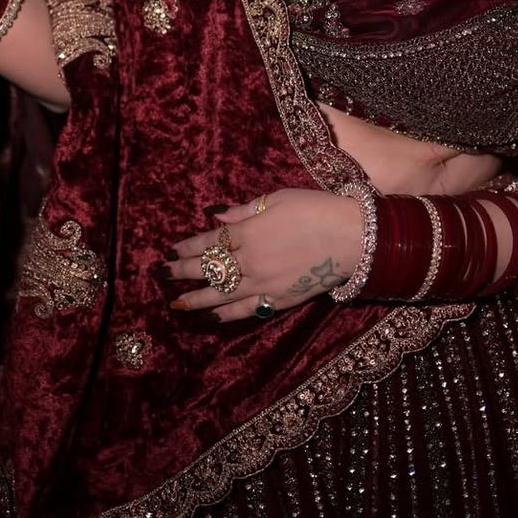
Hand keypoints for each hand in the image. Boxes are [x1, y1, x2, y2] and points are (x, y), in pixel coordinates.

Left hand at [164, 189, 363, 321]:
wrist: (353, 237)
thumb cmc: (317, 209)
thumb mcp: (278, 199)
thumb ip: (244, 211)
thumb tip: (216, 216)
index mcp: (248, 232)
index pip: (209, 241)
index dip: (187, 246)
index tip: (170, 250)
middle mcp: (250, 260)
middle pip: (208, 268)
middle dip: (182, 271)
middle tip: (163, 275)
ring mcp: (264, 283)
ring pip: (221, 294)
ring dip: (195, 299)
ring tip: (176, 303)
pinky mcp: (279, 300)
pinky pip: (247, 311)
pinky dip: (227, 315)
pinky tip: (211, 318)